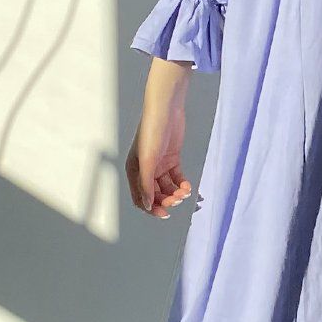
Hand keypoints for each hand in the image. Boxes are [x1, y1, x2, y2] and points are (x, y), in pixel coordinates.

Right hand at [126, 57, 193, 218]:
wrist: (166, 109)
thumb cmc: (152, 131)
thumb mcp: (148, 160)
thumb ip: (146, 184)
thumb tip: (147, 205)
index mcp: (134, 171)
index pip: (140, 198)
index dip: (151, 208)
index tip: (165, 213)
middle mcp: (145, 170)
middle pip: (155, 194)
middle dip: (166, 200)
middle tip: (177, 200)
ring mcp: (158, 164)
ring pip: (167, 188)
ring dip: (176, 193)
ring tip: (185, 192)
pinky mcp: (171, 159)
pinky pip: (176, 178)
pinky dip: (182, 184)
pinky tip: (188, 186)